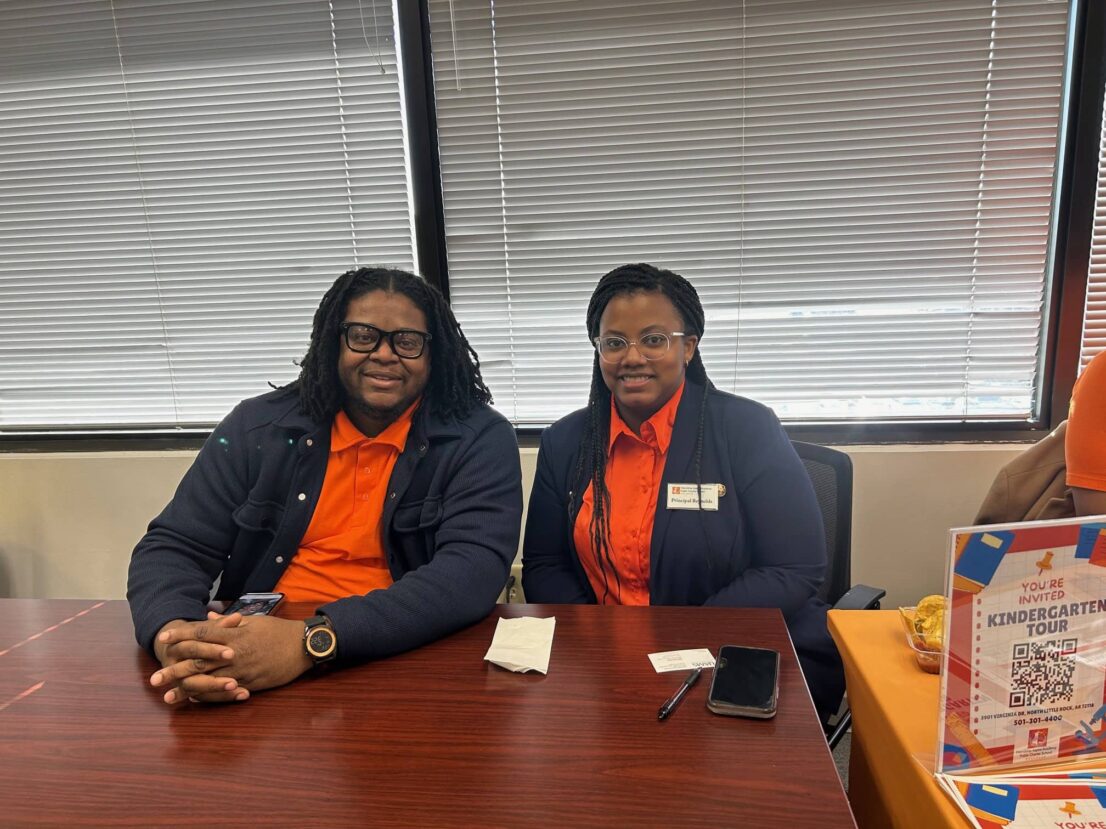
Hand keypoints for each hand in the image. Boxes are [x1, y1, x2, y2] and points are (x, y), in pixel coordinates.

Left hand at [154, 613, 312, 702]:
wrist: (304, 646)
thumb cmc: (279, 631)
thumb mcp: (254, 621)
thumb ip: (229, 623)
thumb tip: (209, 617)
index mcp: (234, 635)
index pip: (201, 634)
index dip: (182, 636)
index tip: (164, 640)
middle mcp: (234, 653)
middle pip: (199, 662)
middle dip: (175, 670)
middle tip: (155, 678)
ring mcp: (242, 670)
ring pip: (209, 681)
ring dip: (187, 689)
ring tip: (169, 697)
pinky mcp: (250, 683)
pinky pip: (225, 691)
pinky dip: (209, 697)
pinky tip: (195, 701)